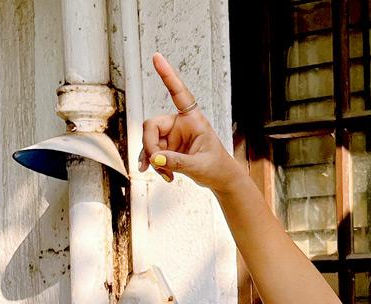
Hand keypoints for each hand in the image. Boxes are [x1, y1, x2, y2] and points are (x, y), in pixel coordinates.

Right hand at [139, 52, 237, 188]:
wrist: (220, 179)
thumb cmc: (217, 167)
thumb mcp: (199, 165)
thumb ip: (177, 162)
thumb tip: (156, 159)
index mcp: (193, 119)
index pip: (179, 93)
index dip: (168, 75)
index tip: (157, 57)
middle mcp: (180, 123)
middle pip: (151, 126)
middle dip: (150, 147)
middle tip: (156, 165)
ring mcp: (172, 135)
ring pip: (149, 141)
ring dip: (153, 160)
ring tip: (164, 175)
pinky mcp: (167, 147)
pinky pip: (152, 152)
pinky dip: (154, 164)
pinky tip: (162, 174)